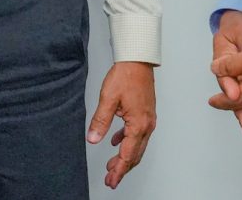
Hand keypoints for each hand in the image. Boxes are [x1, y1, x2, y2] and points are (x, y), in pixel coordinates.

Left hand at [88, 61, 156, 188]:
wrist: (138, 60)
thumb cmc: (126, 75)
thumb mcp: (108, 99)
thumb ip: (100, 121)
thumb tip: (93, 139)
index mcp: (138, 125)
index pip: (128, 155)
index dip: (119, 170)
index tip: (111, 181)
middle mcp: (147, 125)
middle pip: (135, 154)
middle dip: (122, 168)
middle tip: (110, 179)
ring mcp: (148, 120)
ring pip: (137, 146)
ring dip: (125, 157)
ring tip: (112, 164)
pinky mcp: (146, 114)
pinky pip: (137, 134)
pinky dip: (127, 142)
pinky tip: (117, 141)